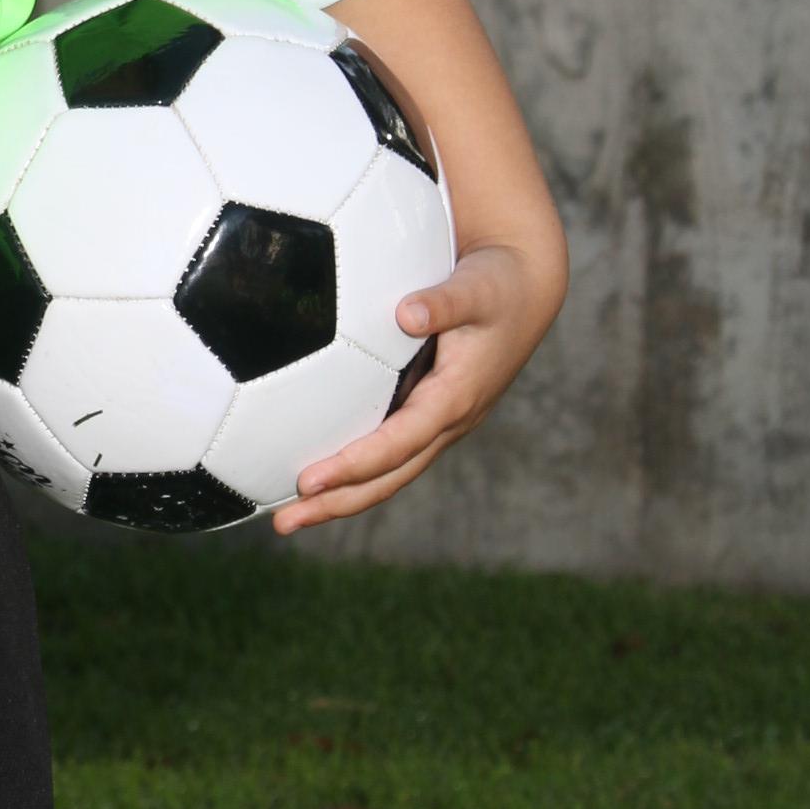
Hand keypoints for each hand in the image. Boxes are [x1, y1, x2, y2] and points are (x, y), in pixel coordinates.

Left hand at [272, 238, 559, 533]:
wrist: (525, 288)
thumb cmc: (497, 284)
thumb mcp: (476, 289)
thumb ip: (444, 302)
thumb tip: (406, 314)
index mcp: (456, 399)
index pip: (398, 444)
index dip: (354, 465)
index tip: (308, 481)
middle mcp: (447, 421)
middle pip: (388, 477)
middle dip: (336, 503)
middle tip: (284, 523)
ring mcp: (438, 422)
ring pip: (387, 472)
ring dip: (339, 496)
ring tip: (287, 517)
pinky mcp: (428, 412)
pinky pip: (387, 452)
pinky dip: (352, 470)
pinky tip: (314, 475)